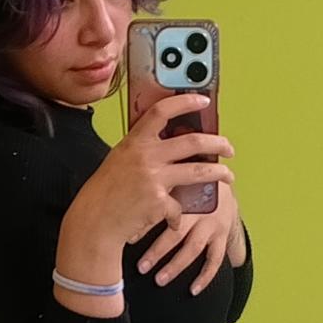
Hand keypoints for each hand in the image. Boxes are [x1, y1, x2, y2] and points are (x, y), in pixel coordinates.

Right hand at [65, 92, 235, 247]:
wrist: (95, 221)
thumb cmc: (106, 192)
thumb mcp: (120, 160)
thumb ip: (143, 150)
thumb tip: (171, 145)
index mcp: (135, 141)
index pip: (162, 111)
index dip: (185, 102)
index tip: (202, 100)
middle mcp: (146, 156)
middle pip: (192, 141)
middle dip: (217, 143)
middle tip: (227, 147)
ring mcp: (154, 178)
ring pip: (198, 170)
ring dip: (219, 173)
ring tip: (228, 176)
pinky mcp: (159, 201)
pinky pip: (179, 206)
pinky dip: (178, 216)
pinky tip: (174, 220)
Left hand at [136, 180, 240, 296]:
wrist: (221, 176)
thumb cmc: (185, 178)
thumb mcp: (172, 174)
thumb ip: (153, 184)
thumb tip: (118, 190)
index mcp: (183, 191)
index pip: (162, 210)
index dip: (144, 226)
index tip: (129, 239)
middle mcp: (199, 207)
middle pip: (177, 232)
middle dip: (158, 252)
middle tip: (141, 267)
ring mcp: (212, 223)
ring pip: (193, 248)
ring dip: (176, 266)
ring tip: (159, 280)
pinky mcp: (223, 234)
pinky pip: (215, 259)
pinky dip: (205, 276)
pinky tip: (193, 290)